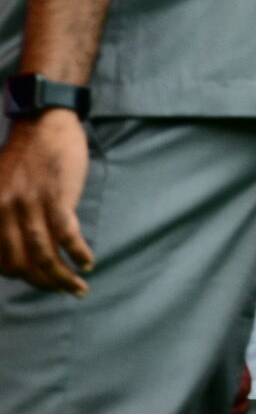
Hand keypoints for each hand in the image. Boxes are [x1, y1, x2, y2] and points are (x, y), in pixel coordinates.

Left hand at [0, 110, 92, 294]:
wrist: (42, 123)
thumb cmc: (22, 154)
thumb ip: (3, 214)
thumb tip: (13, 244)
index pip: (2, 260)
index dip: (21, 276)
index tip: (39, 280)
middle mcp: (6, 212)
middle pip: (22, 264)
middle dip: (43, 283)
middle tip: (63, 290)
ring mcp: (31, 206)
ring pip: (44, 256)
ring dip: (62, 278)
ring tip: (79, 289)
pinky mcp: (57, 197)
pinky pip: (66, 235)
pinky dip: (78, 254)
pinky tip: (88, 263)